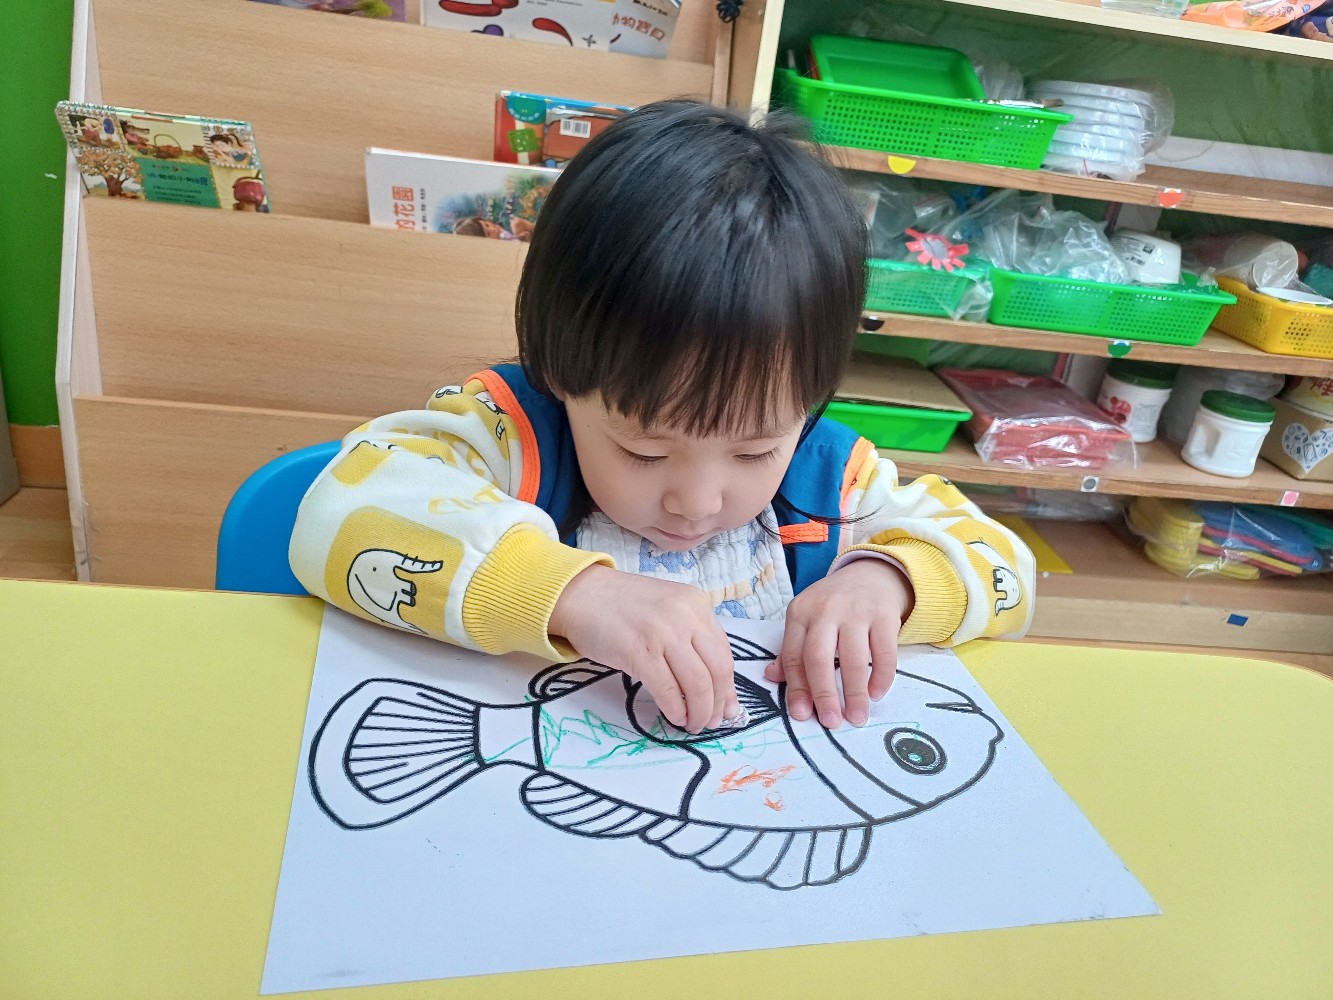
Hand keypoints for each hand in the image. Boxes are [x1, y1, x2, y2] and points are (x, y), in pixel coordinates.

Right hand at [549, 564, 739, 732]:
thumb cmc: (623, 606)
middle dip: (717, 704)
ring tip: (693, 724)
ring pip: (696, 684)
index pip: (724, 653)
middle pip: (716, 671)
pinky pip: (667, 690)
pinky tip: (675, 717)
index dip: (728, 687)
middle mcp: (685, 616)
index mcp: (697, 604)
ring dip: (699, 711)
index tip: (728, 708)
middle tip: (712, 723)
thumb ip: (692, 639)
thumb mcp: (669, 611)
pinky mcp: (638, 652)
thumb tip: (716, 687)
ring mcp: (662, 633)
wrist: (581, 594)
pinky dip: (675, 709)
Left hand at [765, 559, 913, 729]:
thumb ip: (791, 649)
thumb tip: (771, 676)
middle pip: (819, 657)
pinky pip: (884, 652)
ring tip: (857, 716)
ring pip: (854, 658)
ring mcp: (857, 611)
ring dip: (855, 692)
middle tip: (831, 722)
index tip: (802, 715)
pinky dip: (881, 677)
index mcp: (800, 613)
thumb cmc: (833, 605)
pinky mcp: (884, 614)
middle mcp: (825, 610)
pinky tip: (876, 693)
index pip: (795, 656)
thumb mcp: (806, 619)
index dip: (797, 688)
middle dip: (824, 694)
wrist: (870, 574)